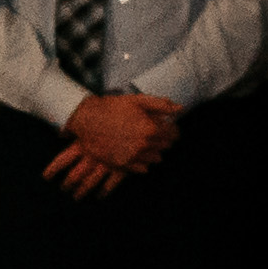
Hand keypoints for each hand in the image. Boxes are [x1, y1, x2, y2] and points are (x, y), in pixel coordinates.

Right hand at [56, 90, 176, 183]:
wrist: (87, 118)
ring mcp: (133, 156)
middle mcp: (144, 145)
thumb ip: (161, 105)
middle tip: (150, 132)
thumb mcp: (137, 100)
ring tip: (140, 141)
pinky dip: (142, 161)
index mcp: (151, 129)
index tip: (166, 127)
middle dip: (162, 140)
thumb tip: (180, 109)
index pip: (173, 134)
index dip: (171, 130)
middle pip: (165, 147)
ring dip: (152, 151)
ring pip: (155, 158)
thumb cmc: (112, 107)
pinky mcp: (122, 164)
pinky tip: (134, 151)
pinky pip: (142, 168)